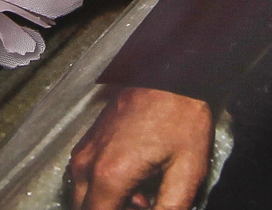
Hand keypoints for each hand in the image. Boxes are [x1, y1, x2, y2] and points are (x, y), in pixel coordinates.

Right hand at [69, 87, 213, 209]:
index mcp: (110, 174)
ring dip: (109, 201)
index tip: (141, 208)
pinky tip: (135, 179)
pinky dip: (105, 186)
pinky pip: (86, 176)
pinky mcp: (89, 140)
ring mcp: (86, 148)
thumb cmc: (179, 116)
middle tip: (145, 204)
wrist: (169, 75)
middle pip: (86, 209)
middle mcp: (88, 162)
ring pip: (84, 195)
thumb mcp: (186, 172)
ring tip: (144, 195)